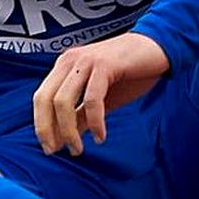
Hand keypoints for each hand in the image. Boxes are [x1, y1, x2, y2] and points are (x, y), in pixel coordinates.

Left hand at [32, 32, 168, 155]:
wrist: (157, 47)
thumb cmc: (130, 72)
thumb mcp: (101, 98)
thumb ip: (81, 114)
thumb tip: (64, 139)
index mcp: (65, 65)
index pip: (41, 97)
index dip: (41, 124)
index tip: (49, 148)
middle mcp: (70, 60)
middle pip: (45, 98)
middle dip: (47, 129)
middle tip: (57, 151)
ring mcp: (86, 61)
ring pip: (63, 101)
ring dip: (68, 131)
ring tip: (78, 149)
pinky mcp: (105, 64)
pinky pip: (92, 99)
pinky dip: (94, 122)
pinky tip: (100, 136)